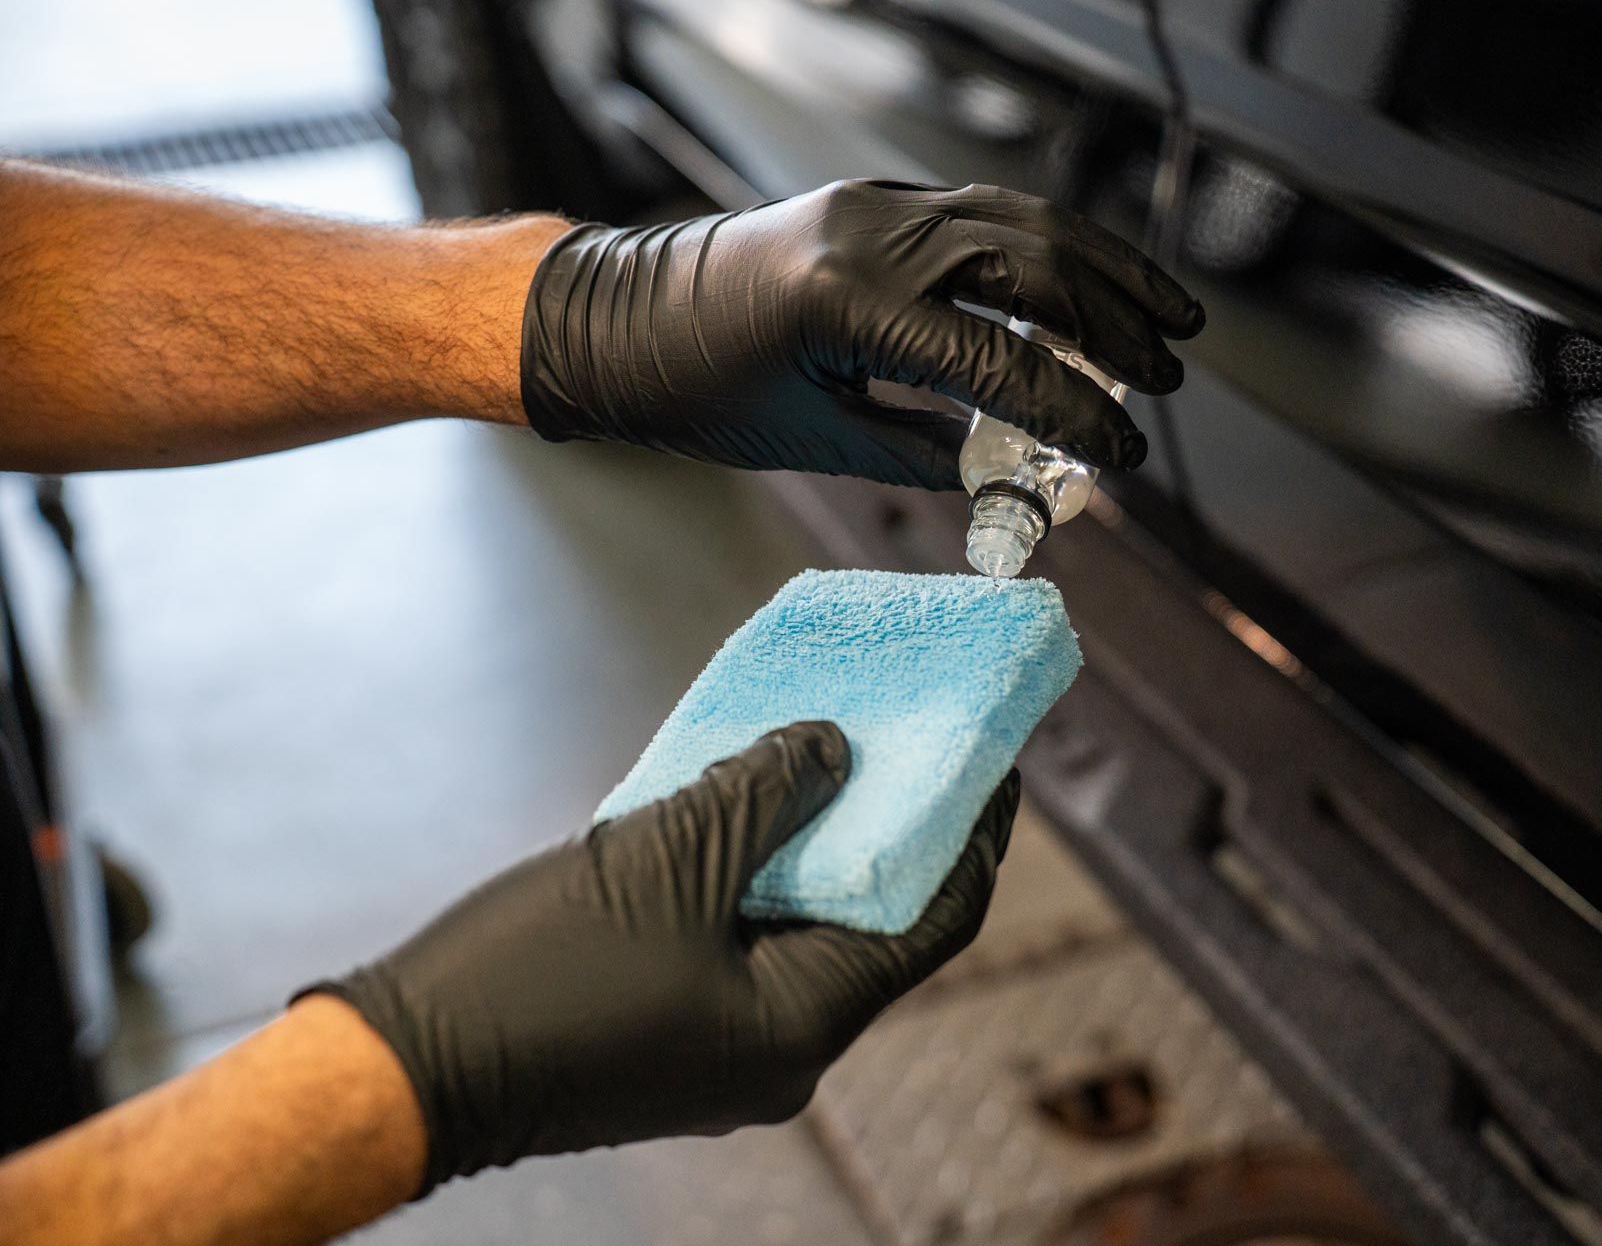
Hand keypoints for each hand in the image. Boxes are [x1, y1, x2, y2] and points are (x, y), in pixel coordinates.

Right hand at [307, 721, 1018, 1193]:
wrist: (403, 1068)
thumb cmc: (536, 977)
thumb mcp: (666, 862)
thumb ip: (763, 794)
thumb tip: (832, 749)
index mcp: (803, 1028)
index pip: (936, 921)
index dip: (975, 835)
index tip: (995, 759)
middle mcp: (782, 1050)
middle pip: (873, 921)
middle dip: (889, 826)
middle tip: (905, 737)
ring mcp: (726, 1045)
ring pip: (802, 925)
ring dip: (813, 841)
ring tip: (824, 748)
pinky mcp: (675, 1027)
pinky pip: (742, 936)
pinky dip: (753, 871)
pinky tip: (741, 799)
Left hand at [519, 179, 1203, 485]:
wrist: (617, 319)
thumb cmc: (695, 388)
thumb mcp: (814, 440)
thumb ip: (922, 456)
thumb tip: (1011, 478)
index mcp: (848, 304)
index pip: (1000, 360)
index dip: (1075, 413)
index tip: (1123, 452)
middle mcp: (872, 236)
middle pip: (1035, 266)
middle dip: (1115, 326)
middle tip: (1166, 378)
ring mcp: (876, 205)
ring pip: (1025, 220)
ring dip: (1107, 270)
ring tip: (1168, 317)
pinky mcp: (878, 199)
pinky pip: (988, 210)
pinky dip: (1053, 246)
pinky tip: (1093, 281)